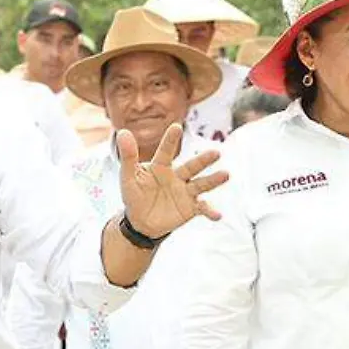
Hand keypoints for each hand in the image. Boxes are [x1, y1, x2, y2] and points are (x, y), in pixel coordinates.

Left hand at [117, 125, 227, 239]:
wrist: (141, 222)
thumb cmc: (135, 195)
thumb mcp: (128, 177)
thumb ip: (128, 156)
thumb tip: (123, 132)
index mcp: (161, 167)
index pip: (166, 151)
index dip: (170, 140)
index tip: (176, 127)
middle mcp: (177, 176)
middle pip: (192, 166)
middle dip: (204, 160)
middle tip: (216, 153)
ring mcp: (185, 191)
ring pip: (201, 184)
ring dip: (213, 180)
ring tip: (225, 175)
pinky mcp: (190, 208)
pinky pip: (202, 208)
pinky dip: (210, 211)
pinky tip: (218, 215)